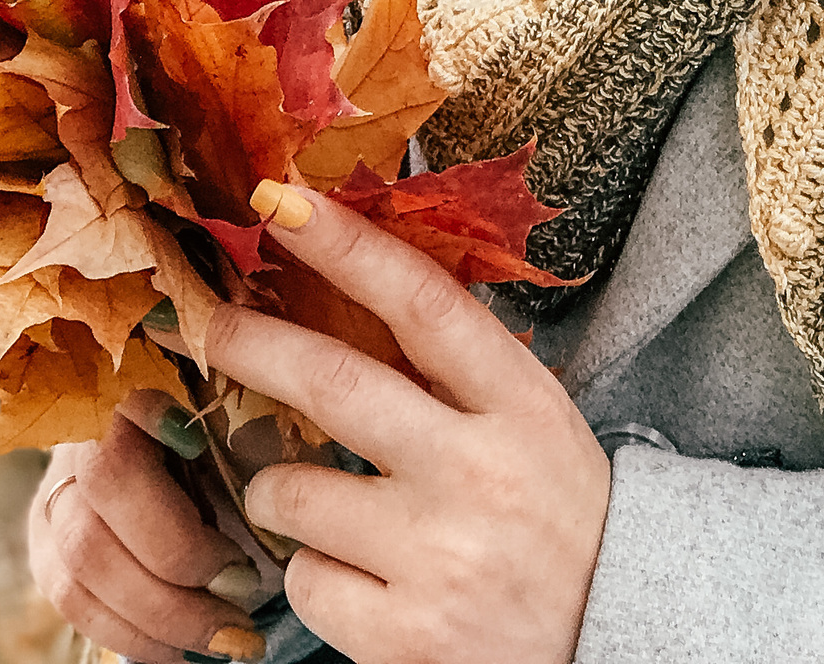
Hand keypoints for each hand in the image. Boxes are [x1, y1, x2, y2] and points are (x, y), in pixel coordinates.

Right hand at [29, 390, 279, 662]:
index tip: (200, 449)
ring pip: (82, 562)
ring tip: (226, 637)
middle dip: (177, 559)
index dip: (152, 415)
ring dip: (159, 614)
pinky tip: (177, 649)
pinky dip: (129, 634)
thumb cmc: (226, 401)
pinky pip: (71, 600)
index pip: (124, 395)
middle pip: (103, 494)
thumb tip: (289, 443)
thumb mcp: (238, 383)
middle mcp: (79, 430)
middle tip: (246, 589)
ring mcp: (53, 486)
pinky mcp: (44, 539)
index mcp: (131, 375)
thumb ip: (248, 397)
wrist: (168, 410)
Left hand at [218, 181, 610, 663]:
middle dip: (255, 344)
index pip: (423, 304)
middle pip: (337, 385)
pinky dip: (314, 572)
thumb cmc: (557, 513)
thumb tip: (352, 277)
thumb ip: (457, 366)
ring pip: (296, 494)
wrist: (614, 637)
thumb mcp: (532, 422)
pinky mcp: (402, 639)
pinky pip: (305, 580)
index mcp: (520, 406)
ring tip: (321, 502)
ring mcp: (438, 560)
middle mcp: (478, 475)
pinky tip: (364, 579)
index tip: (285, 202)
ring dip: (281, 486)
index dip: (347, 247)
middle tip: (209, 322)